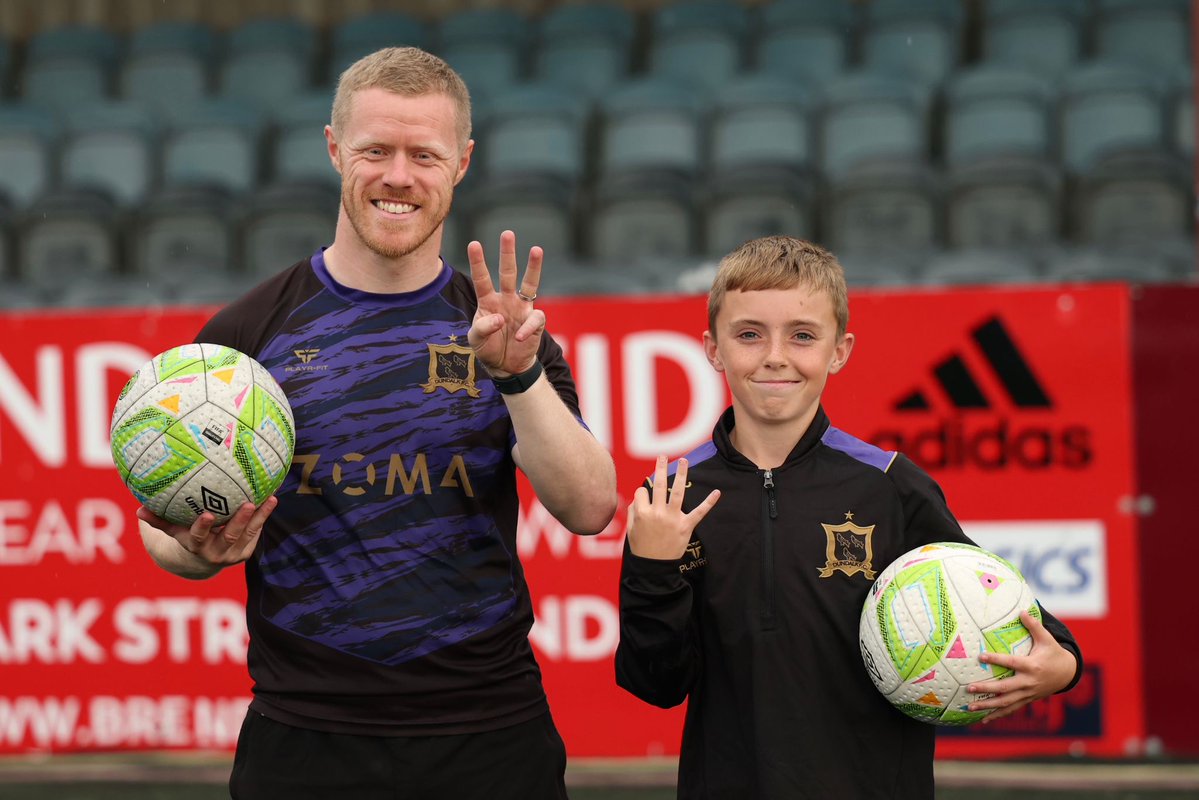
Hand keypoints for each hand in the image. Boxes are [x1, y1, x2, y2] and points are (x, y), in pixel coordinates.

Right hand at [137, 497, 276, 567]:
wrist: (202, 560)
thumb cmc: (185, 536)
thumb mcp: (173, 531)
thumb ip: (159, 520)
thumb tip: (139, 510)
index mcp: (195, 546)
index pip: (198, 538)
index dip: (203, 527)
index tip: (208, 514)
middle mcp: (215, 552)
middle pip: (229, 537)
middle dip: (239, 521)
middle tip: (248, 504)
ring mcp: (232, 554)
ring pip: (248, 534)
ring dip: (259, 517)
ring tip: (269, 499)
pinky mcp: (245, 552)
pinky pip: (255, 533)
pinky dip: (263, 517)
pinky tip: (271, 498)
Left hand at [466, 230, 544, 377]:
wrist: (507, 367)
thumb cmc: (489, 348)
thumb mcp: (476, 340)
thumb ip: (482, 328)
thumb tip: (499, 318)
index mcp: (488, 301)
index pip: (482, 279)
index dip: (478, 262)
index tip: (474, 244)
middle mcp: (506, 300)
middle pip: (508, 272)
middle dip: (507, 253)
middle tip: (507, 233)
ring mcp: (522, 309)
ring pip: (530, 283)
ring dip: (533, 267)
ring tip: (536, 249)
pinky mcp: (535, 322)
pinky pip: (534, 319)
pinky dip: (528, 328)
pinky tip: (520, 338)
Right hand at [626, 455, 720, 559]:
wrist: (654, 568)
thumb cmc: (641, 548)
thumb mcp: (630, 530)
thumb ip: (632, 512)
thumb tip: (639, 497)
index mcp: (642, 513)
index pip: (642, 492)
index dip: (643, 493)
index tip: (644, 498)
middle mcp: (658, 513)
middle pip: (659, 485)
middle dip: (660, 468)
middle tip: (662, 456)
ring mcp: (673, 519)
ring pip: (678, 492)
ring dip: (681, 475)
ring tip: (683, 461)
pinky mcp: (686, 526)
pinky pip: (699, 512)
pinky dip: (709, 502)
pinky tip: (717, 492)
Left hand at [966, 610, 1078, 722]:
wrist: (1068, 673)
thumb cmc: (1054, 653)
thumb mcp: (1046, 639)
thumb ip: (1033, 626)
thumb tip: (1021, 611)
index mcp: (1032, 666)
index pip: (1011, 662)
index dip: (996, 660)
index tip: (980, 657)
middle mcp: (1029, 682)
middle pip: (1005, 687)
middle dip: (986, 688)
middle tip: (969, 687)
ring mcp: (1028, 693)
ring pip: (1006, 702)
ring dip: (987, 706)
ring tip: (970, 707)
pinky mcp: (1027, 700)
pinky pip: (1011, 709)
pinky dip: (997, 715)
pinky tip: (983, 719)